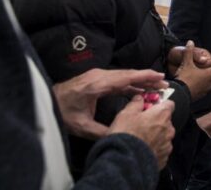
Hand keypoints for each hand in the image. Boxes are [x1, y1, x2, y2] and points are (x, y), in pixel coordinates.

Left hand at [53, 68, 167, 138]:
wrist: (46, 102)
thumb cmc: (61, 112)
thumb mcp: (81, 126)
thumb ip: (101, 131)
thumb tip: (120, 135)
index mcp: (96, 84)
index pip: (125, 78)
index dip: (143, 77)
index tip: (159, 77)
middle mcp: (99, 76)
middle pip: (128, 75)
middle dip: (147, 79)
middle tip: (164, 84)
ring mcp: (98, 76)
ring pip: (124, 77)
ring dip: (140, 81)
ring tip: (156, 86)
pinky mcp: (97, 79)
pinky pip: (117, 80)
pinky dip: (130, 84)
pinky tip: (139, 89)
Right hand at [109, 95, 174, 168]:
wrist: (125, 161)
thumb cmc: (127, 135)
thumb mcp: (126, 113)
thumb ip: (136, 103)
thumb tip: (139, 98)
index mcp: (162, 114)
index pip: (169, 104)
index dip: (159, 104)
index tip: (150, 106)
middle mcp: (169, 129)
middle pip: (165, 120)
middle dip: (155, 121)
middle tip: (140, 124)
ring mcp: (167, 144)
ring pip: (163, 136)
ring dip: (155, 136)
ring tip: (140, 139)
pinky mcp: (164, 158)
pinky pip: (160, 149)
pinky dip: (154, 148)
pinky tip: (142, 149)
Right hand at [173, 41, 210, 98]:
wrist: (179, 94)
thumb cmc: (185, 78)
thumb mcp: (186, 63)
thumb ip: (189, 52)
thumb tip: (190, 42)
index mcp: (210, 74)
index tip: (210, 60)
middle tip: (204, 66)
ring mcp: (206, 90)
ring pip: (210, 82)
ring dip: (206, 77)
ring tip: (198, 74)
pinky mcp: (201, 96)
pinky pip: (204, 88)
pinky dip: (202, 84)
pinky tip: (194, 82)